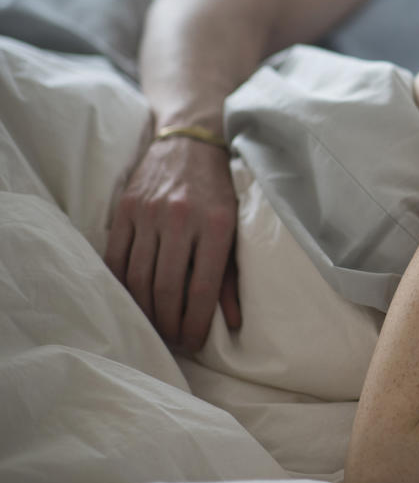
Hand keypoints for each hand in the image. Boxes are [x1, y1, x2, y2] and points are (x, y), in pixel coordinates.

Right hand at [105, 136, 241, 350]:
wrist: (190, 140)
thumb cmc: (219, 188)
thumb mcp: (236, 225)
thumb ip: (234, 273)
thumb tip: (233, 321)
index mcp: (217, 224)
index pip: (203, 287)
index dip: (195, 322)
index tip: (193, 341)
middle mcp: (182, 218)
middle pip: (167, 287)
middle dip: (168, 322)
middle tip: (171, 340)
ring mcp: (150, 213)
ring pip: (139, 277)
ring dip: (144, 309)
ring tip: (152, 326)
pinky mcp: (126, 208)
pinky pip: (116, 258)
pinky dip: (121, 285)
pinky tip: (130, 300)